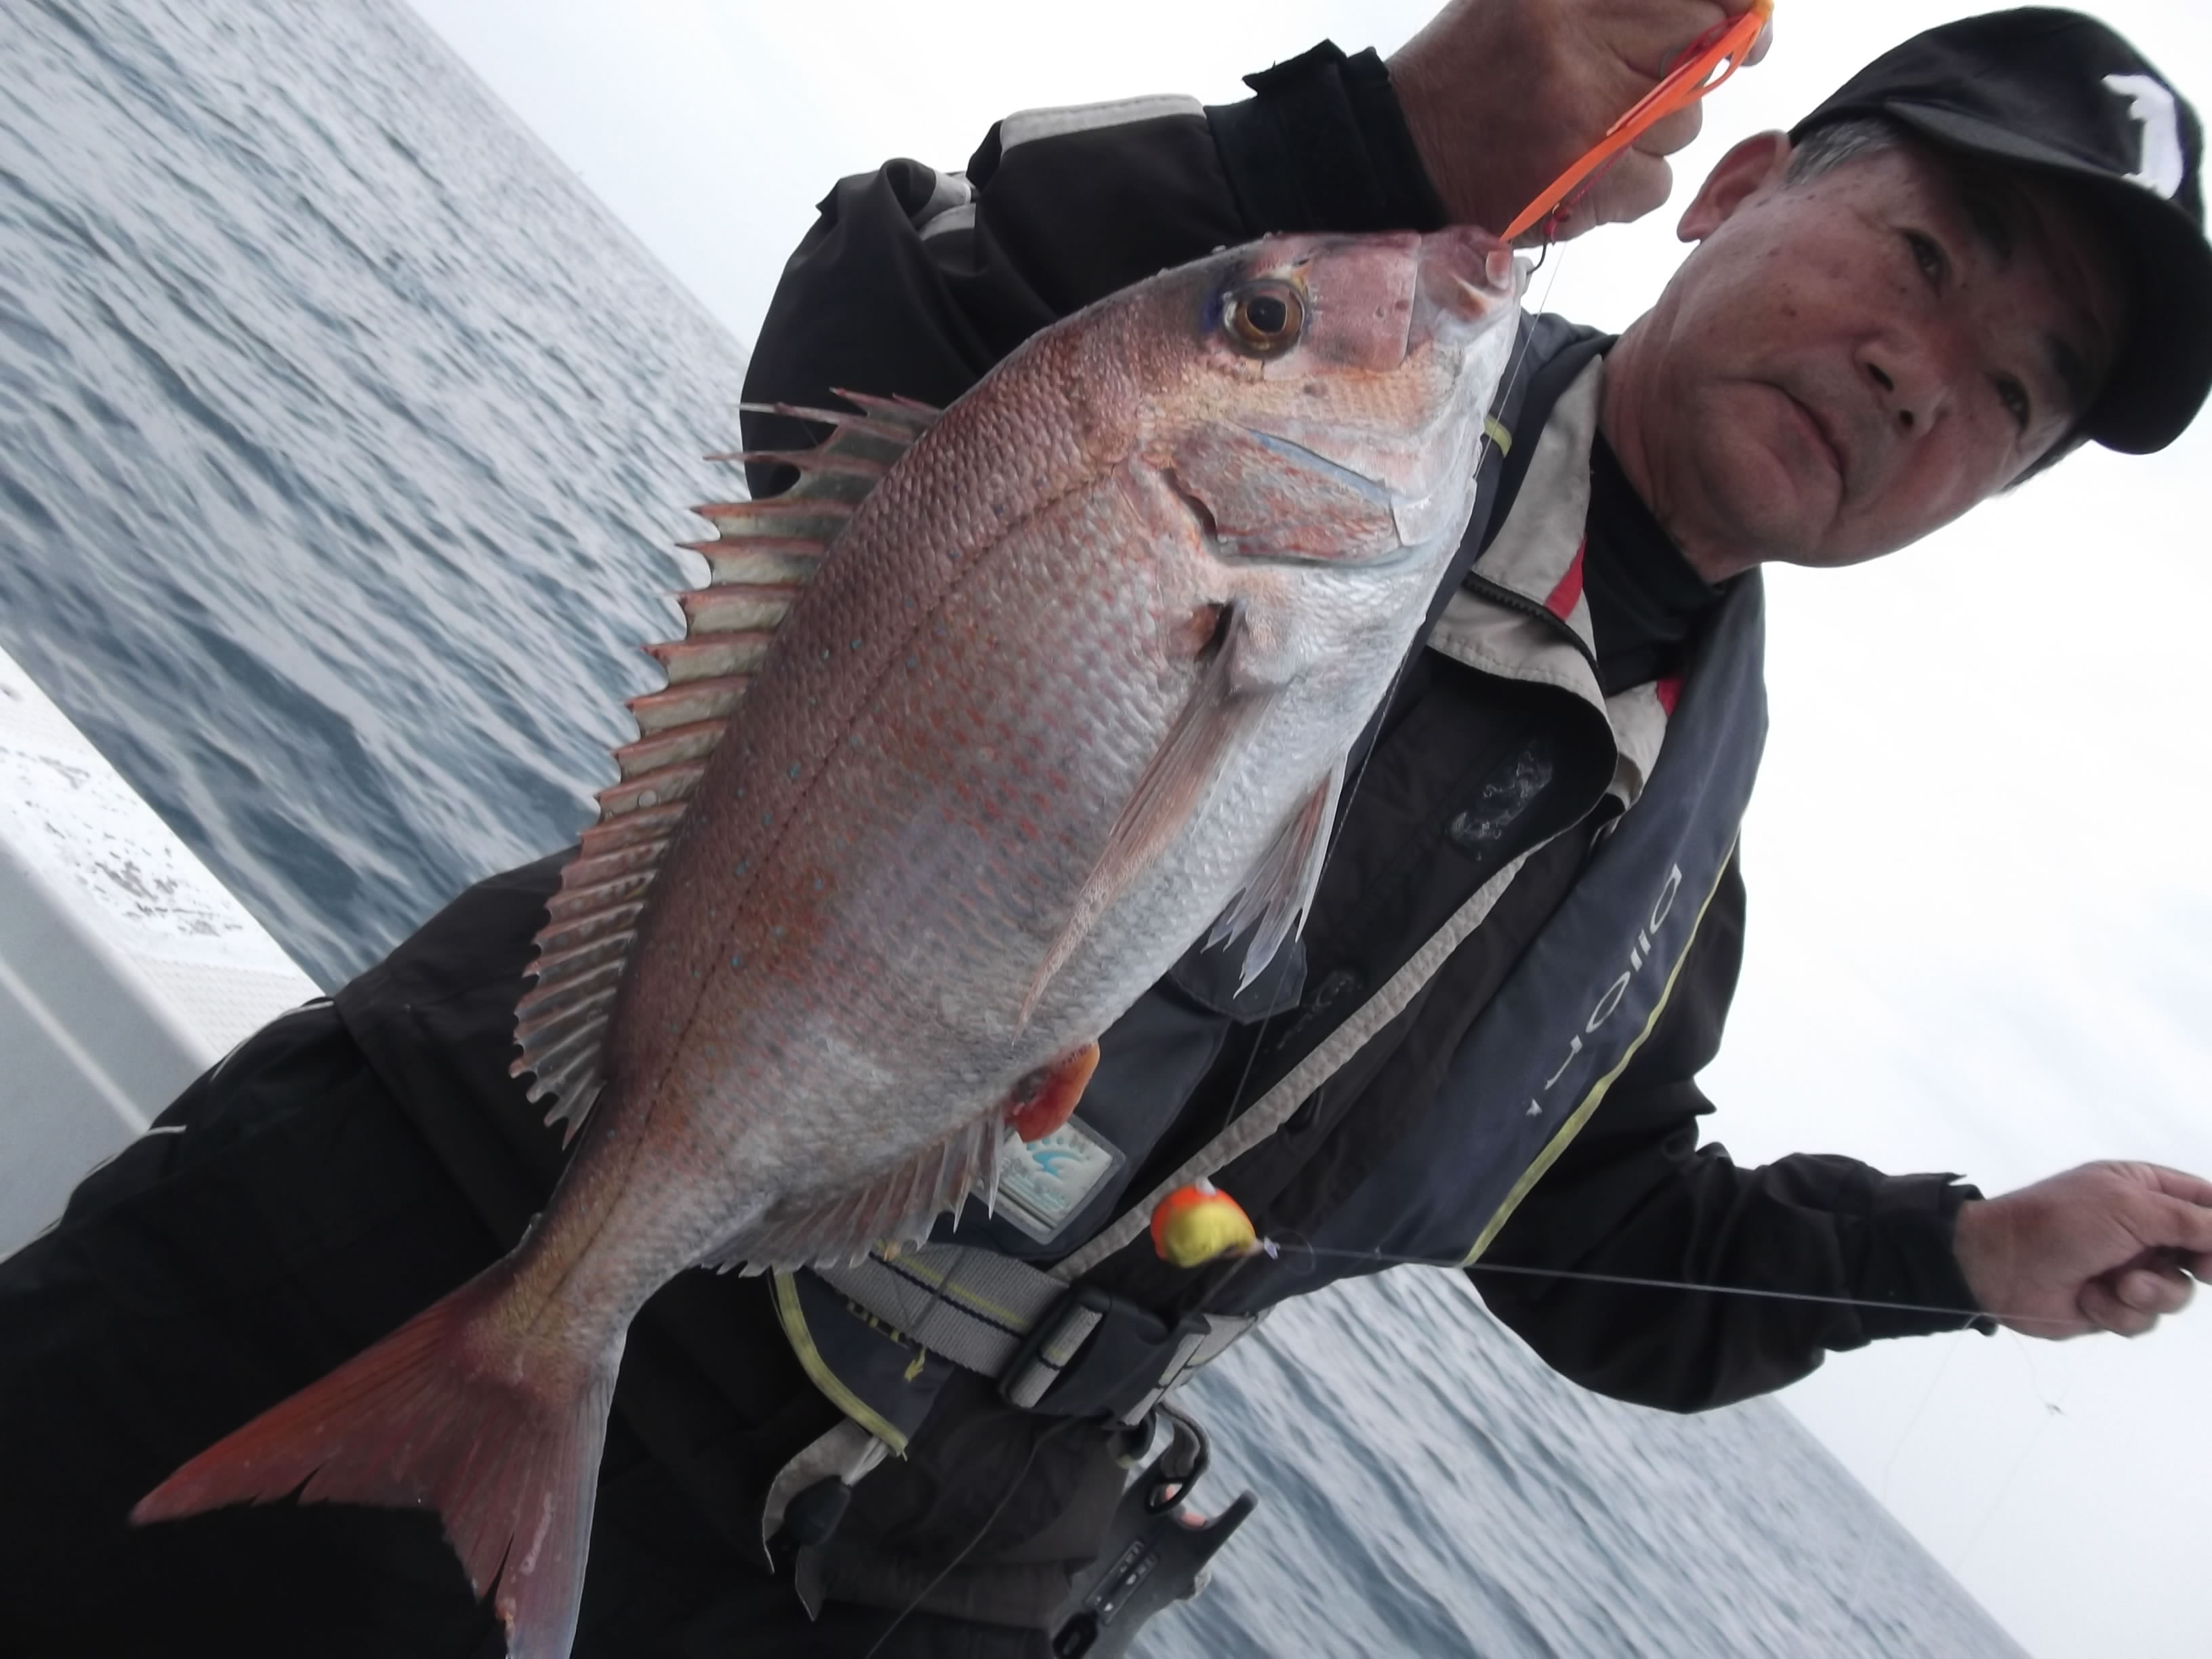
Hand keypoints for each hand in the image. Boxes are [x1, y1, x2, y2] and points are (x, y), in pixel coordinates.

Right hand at [1387, 0, 1771, 241]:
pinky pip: (1654, 183)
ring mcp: (1579, 118)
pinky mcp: (1578, 183)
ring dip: (1653, 133)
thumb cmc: (1467, 71)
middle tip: (1667, 84)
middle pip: (1699, 53)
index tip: (1748, 19)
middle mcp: (1575, 45)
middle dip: (1695, 71)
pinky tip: (1585, 173)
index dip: (1736, 6)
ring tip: (1594, 130)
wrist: (1395, 155)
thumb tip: (1724, 5)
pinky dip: (1631, 185)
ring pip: (1680, 126)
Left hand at [1953, 1162, 2211, 1338]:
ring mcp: (2128, 1266)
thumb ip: (2190, 1220)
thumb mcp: (2129, 1209)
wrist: (1998, 1267)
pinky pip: (2144, 1317)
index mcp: (2143, 1188)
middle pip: (2203, 1252)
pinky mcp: (2112, 1303)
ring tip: (2117, 1283)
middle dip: (2198, 1265)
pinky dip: (2119, 1311)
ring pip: (2178, 1292)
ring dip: (2150, 1293)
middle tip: (2198, 1269)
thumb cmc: (2060, 1223)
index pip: (2206, 1203)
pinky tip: (2089, 1298)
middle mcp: (2141, 1227)